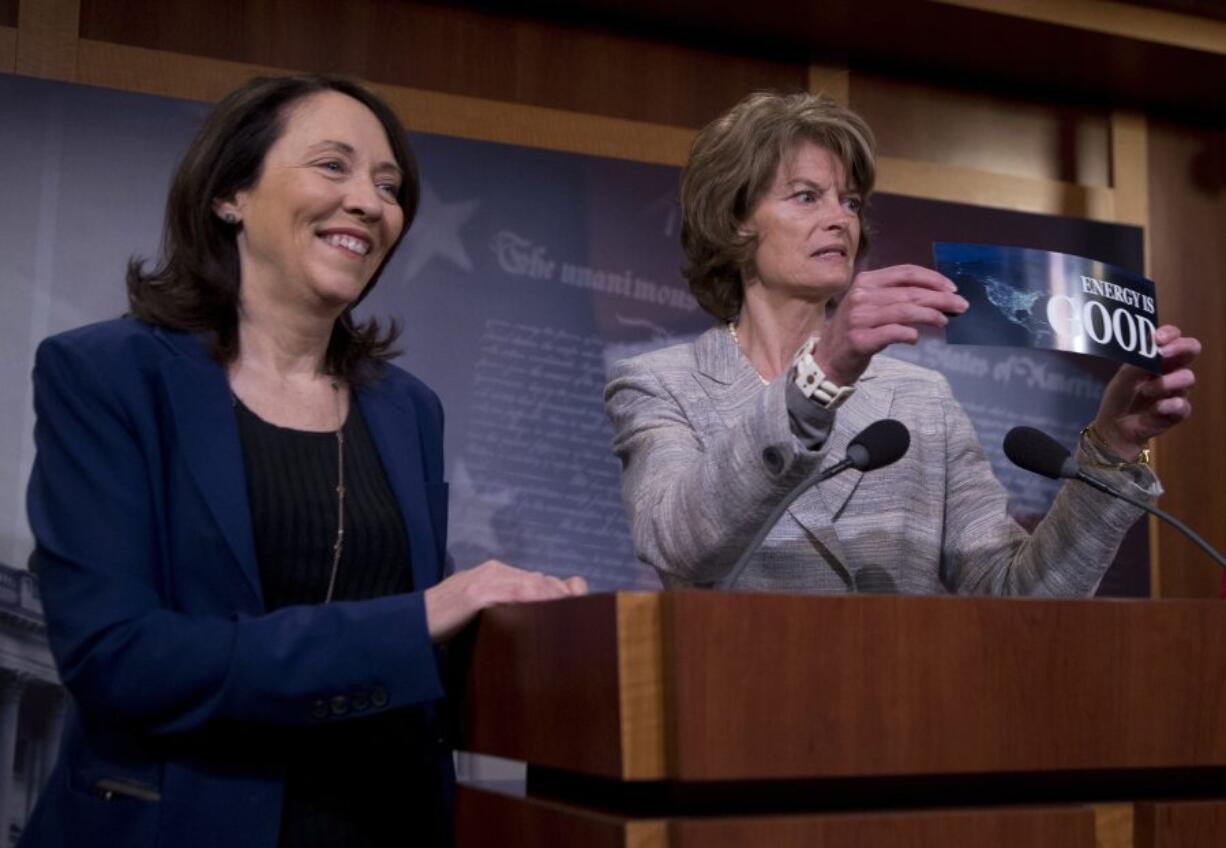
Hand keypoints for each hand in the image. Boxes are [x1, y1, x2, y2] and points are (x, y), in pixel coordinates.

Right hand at [424, 559, 587, 641]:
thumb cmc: (446, 620)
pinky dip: (531, 599)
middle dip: (561, 595)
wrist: (412, 623)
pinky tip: (544, 610)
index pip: (536, 578)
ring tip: (571, 611)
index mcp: (495, 572)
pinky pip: (511, 594)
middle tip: (582, 610)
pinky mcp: (475, 594)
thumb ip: (505, 608)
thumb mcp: (481, 611)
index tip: (579, 604)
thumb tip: (532, 618)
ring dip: (553, 598)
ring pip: (529, 584)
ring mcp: (484, 580)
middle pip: (539, 579)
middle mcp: (493, 571)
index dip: (559, 591)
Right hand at [812, 264, 967, 385]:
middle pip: (910, 292)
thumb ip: (896, 297)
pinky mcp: (860, 339)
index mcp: (865, 281)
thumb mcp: (870, 305)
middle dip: (940, 298)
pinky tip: (916, 338)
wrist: (827, 360)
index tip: (952, 288)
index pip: (905, 273)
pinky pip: (893, 333)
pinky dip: (909, 334)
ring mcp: (859, 318)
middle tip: (961, 305)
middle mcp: (861, 296)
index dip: (932, 278)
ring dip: (930, 315)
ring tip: (944, 321)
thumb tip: (936, 296)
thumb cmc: (854, 330)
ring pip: (905, 311)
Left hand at [1091, 324, 1199, 460]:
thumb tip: (1153, 345)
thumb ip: (1137, 361)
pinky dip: (1169, 405)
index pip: (1174, 338)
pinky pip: (1183, 404)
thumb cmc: (1120, 397)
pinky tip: (1156, 408)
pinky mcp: (1178, 412)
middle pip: (1191, 350)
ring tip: (1145, 391)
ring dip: (1165, 382)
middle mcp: (1172, 371)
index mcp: (1159, 359)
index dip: (1170, 334)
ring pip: (1188, 377)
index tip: (1158, 338)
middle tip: (1163, 353)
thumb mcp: (1123, 377)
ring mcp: (1177, 391)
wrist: (1115, 427)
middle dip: (1180, 348)